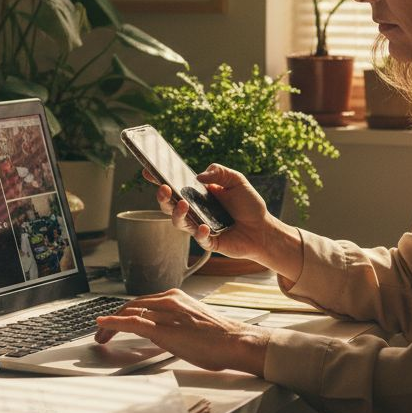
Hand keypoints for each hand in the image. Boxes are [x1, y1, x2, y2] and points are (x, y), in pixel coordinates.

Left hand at [94, 289, 269, 374]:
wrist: (234, 341)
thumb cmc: (220, 337)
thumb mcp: (194, 323)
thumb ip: (175, 323)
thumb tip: (161, 333)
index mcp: (176, 297)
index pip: (143, 303)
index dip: (125, 313)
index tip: (116, 322)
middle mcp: (169, 300)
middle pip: (131, 306)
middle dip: (114, 318)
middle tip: (102, 332)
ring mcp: (165, 312)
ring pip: (128, 313)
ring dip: (110, 324)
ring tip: (100, 336)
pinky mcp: (162, 328)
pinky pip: (130, 323)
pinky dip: (112, 324)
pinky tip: (102, 327)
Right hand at [151, 164, 269, 261]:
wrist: (263, 230)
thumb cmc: (249, 205)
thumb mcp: (237, 180)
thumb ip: (219, 172)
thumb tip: (199, 175)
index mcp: (199, 195)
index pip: (175, 186)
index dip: (159, 179)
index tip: (148, 170)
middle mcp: (195, 211)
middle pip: (170, 205)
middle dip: (162, 197)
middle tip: (163, 188)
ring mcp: (199, 226)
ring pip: (179, 222)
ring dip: (177, 214)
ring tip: (183, 204)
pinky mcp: (209, 242)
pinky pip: (199, 239)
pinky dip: (199, 233)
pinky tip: (205, 227)